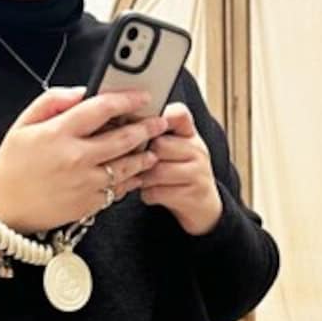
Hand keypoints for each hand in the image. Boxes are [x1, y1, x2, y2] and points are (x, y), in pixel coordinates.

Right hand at [0, 86, 167, 233]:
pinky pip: (118, 189)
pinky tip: (136, 173)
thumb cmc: (12, 164)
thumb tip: (82, 91)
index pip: (102, 108)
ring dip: (144, 155)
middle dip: (147, 127)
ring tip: (153, 149)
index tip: (142, 96)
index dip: (127, 99)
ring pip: (127, 166)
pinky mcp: (89, 204)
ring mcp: (84, 183)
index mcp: (58, 133)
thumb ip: (53, 101)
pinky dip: (131, 180)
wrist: (1, 209)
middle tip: (160, 121)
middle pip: (124, 138)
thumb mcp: (23, 124)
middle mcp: (75, 158)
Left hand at [138, 102, 222, 235]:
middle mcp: (198, 150)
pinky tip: (149, 192)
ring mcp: (198, 174)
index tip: (142, 126)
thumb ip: (155, 132)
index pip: (179, 114)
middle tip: (134, 161)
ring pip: (156, 171)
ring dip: (142, 177)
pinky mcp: (192, 197)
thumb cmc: (179, 171)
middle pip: (159, 145)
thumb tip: (118, 121)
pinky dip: (147, 194)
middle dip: (141, 155)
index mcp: (190, 134)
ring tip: (141, 178)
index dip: (158, 117)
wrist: (203, 206)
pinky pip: (156, 192)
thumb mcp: (174, 147)